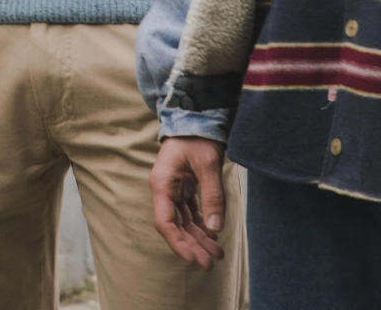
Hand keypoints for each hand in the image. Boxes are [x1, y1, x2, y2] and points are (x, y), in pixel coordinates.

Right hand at [150, 136, 227, 269]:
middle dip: (191, 246)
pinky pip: (190, 213)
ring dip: (198, 238)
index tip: (194, 259)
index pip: (165, 222)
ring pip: (183, 222)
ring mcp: (173, 189)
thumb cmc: (197, 137)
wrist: (196, 117)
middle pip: (175, 226)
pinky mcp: (184, 188)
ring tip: (217, 254)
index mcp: (162, 185)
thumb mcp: (207, 165)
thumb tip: (215, 227)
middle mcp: (164, 190)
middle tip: (210, 264)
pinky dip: (201, 226)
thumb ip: (211, 195)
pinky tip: (213, 237)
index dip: (178, 243)